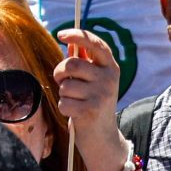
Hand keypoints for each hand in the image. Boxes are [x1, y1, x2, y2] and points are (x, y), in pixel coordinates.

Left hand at [54, 28, 127, 170]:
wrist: (103, 136)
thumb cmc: (92, 102)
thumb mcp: (93, 80)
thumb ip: (83, 62)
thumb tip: (69, 42)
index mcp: (110, 67)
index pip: (95, 44)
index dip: (77, 36)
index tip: (60, 34)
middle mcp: (109, 78)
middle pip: (71, 64)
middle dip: (59, 73)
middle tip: (62, 81)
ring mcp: (102, 94)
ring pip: (65, 85)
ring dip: (63, 94)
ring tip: (75, 101)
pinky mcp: (92, 111)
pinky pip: (64, 102)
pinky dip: (64, 108)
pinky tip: (76, 113)